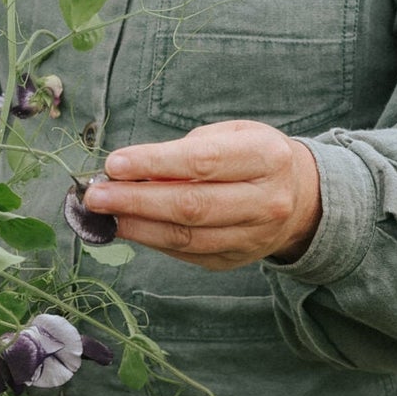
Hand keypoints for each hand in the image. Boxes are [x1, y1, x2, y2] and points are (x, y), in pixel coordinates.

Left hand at [83, 120, 321, 270]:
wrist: (300, 198)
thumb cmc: (253, 156)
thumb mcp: (231, 135)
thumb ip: (185, 150)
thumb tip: (129, 170)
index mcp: (266, 158)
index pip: (203, 162)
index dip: (154, 164)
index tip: (114, 164)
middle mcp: (266, 202)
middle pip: (192, 206)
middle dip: (136, 201)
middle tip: (95, 195)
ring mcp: (253, 237)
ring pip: (187, 237)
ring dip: (137, 226)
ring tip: (103, 214)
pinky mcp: (236, 260)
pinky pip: (187, 254)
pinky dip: (153, 240)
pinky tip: (128, 227)